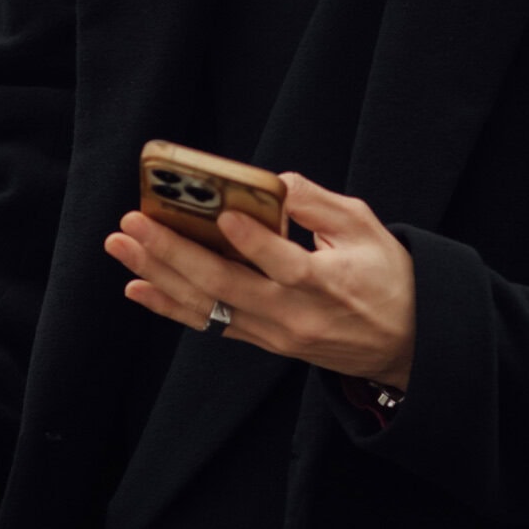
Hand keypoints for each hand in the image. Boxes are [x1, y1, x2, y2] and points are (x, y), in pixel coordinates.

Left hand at [105, 171, 415, 388]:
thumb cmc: (388, 278)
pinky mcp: (264, 342)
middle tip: (133, 224)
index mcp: (328, 282)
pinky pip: (210, 324)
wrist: (406, 344)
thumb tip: (271, 183)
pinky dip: (171, 307)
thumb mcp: (366, 229)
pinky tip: (138, 288)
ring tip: (122, 249)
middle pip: (225, 286)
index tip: (222, 214)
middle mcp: (295, 314)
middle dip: (172, 253)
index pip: (285, 263)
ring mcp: (275, 333)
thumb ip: (317, 204)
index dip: (252, 241)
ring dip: (158, 277)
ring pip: (208, 307)